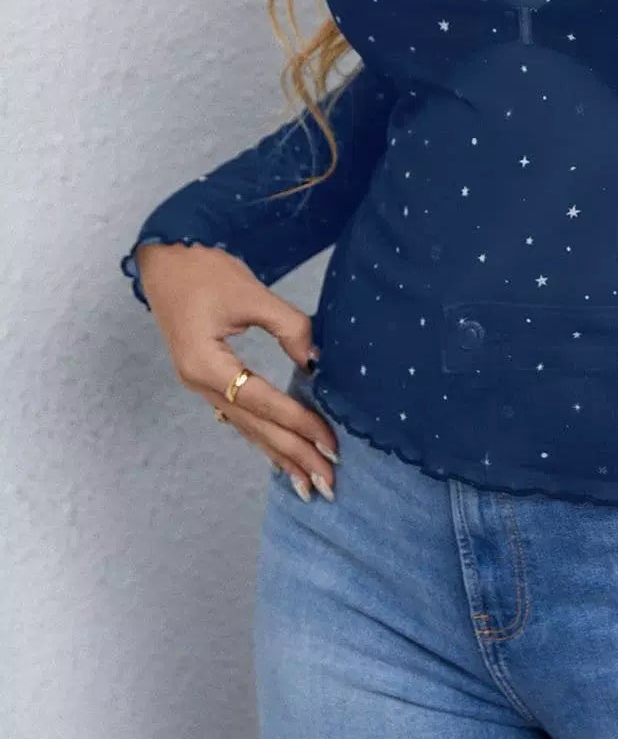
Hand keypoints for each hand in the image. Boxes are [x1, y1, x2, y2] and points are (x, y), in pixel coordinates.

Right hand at [134, 241, 340, 501]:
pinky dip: (263, 437)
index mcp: (205, 364)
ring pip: (245, 428)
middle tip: (328, 483)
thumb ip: (289, 327)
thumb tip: (317, 362)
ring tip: (308, 483)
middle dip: (293, 454)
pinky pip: (239, 416)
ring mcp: (199, 384)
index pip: (261, 401)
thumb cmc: (204, 269)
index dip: (298, 422)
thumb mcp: (251, 293)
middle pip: (254, 427)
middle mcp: (199, 383)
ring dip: (279, 455)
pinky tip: (280, 456)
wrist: (165, 255)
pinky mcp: (206, 378)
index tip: (330, 442)